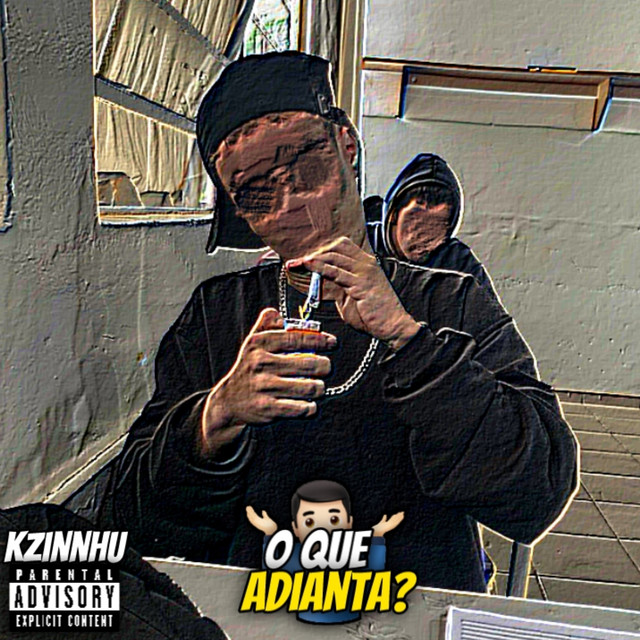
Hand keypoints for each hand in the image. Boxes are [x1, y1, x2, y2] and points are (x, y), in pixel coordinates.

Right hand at [200, 308, 334, 456]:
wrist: (229, 402)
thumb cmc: (249, 368)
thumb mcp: (252, 343)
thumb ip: (266, 325)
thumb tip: (279, 314)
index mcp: (259, 344)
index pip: (296, 338)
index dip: (319, 339)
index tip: (332, 342)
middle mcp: (261, 364)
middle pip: (309, 363)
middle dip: (324, 366)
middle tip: (326, 367)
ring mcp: (265, 388)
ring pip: (309, 387)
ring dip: (319, 387)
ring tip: (318, 386)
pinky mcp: (269, 409)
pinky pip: (302, 408)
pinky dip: (311, 407)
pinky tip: (310, 403)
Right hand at [246, 506, 277, 534]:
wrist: (272, 528)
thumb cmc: (270, 525)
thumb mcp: (267, 518)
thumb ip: (264, 515)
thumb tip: (263, 510)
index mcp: (259, 522)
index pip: (253, 518)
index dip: (250, 514)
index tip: (248, 510)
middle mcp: (257, 523)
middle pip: (251, 517)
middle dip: (249, 512)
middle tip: (247, 507)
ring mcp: (257, 523)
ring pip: (252, 517)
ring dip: (249, 512)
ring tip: (248, 507)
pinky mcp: (258, 523)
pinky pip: (253, 518)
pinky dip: (251, 514)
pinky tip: (250, 511)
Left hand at [288, 237, 420, 349]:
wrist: (393, 326)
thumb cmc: (373, 314)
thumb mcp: (353, 295)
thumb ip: (338, 287)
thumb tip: (319, 284)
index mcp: (367, 263)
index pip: (342, 245)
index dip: (323, 249)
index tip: (306, 258)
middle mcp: (366, 264)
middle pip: (335, 248)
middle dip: (313, 253)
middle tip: (295, 261)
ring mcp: (364, 273)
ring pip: (333, 258)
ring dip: (312, 260)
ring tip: (296, 264)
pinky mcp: (360, 285)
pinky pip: (336, 273)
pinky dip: (319, 269)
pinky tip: (309, 267)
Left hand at [372, 512, 404, 536]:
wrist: (379, 530)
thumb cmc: (380, 527)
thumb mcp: (382, 521)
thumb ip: (384, 518)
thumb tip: (385, 514)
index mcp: (389, 523)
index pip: (393, 518)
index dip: (396, 515)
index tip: (399, 512)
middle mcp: (392, 524)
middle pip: (396, 518)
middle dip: (399, 515)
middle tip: (403, 512)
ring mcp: (393, 524)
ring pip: (397, 519)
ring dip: (400, 516)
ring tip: (403, 513)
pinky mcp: (393, 525)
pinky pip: (397, 521)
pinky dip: (400, 519)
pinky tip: (402, 516)